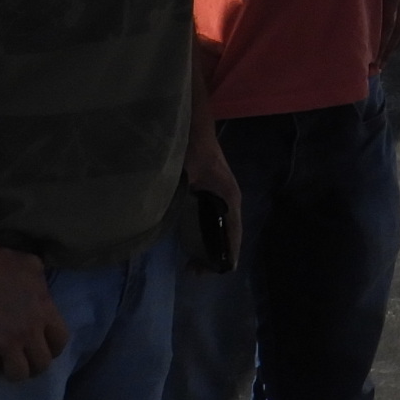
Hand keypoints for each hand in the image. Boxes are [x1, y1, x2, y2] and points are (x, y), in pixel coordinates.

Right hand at [0, 243, 67, 379]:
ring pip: (18, 375)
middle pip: (42, 364)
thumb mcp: (33, 268)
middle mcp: (28, 331)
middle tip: (25, 358)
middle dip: (35, 363)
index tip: (45, 347)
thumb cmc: (0, 261)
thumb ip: (42, 288)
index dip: (53, 347)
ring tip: (7, 362)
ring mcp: (5, 342)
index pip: (60, 342)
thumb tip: (43, 298)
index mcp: (44, 311)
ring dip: (14, 370)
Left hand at [183, 123, 242, 270]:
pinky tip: (191, 244)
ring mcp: (220, 197)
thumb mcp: (190, 173)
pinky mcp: (210, 195)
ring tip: (192, 265)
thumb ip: (182, 192)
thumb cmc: (195, 149)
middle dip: (215, 255)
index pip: (234, 231)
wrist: (194, 128)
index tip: (223, 271)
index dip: (230, 252)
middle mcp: (228, 200)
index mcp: (229, 197)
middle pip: (227, 234)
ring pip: (219, 228)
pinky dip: (205, 235)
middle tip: (195, 272)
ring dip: (209, 246)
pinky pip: (211, 221)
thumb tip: (166, 217)